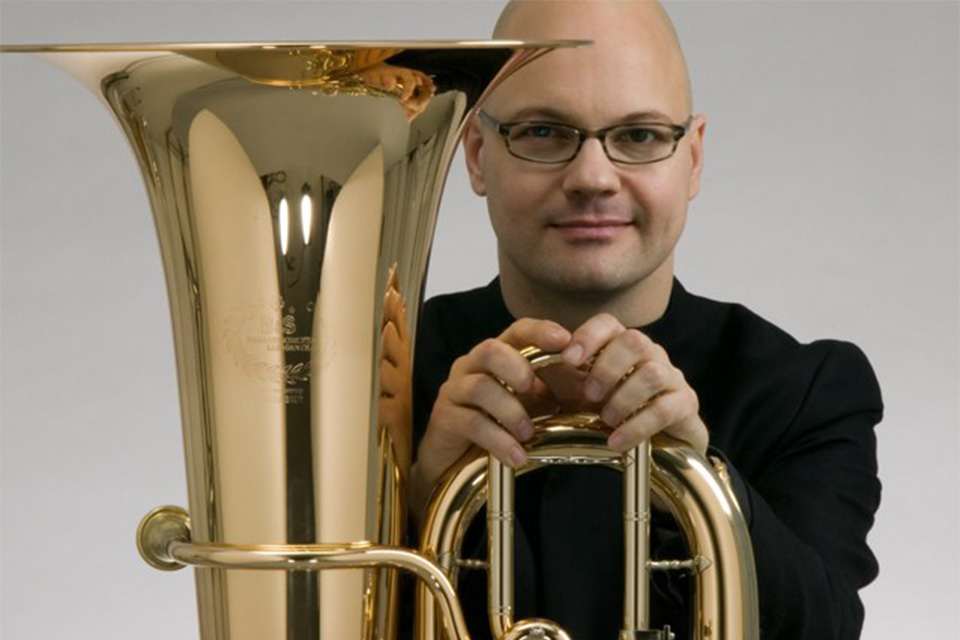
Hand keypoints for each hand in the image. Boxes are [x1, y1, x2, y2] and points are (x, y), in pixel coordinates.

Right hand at [413, 318, 570, 495]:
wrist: (457, 464)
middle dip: (517, 367)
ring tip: (528, 434)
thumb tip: (594, 382)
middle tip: (536, 390)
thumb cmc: (499, 426)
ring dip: (510, 410)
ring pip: (480, 387)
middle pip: (489, 350)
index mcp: (497, 357)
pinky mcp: (444, 418)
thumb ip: (558, 390)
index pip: (517, 331)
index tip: (565, 340)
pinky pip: (471, 422)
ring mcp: (455, 390)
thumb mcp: (533, 405)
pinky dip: (498, 440)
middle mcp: (472, 366)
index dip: (540, 332)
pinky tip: (516, 456)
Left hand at [561, 313, 708, 456]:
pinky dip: (637, 426)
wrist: (653, 446)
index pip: (608, 324)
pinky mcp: (685, 404)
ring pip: (652, 373)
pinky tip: (617, 440)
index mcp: (621, 344)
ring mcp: (671, 377)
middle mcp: (650, 353)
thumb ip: (557, 376)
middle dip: (607, 367)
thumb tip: (530, 365)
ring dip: (623, 398)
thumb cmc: (610, 410)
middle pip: (634, 341)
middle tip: (589, 394)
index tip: (568, 359)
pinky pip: (666, 409)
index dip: (587, 337)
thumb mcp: (577, 392)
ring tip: (605, 419)